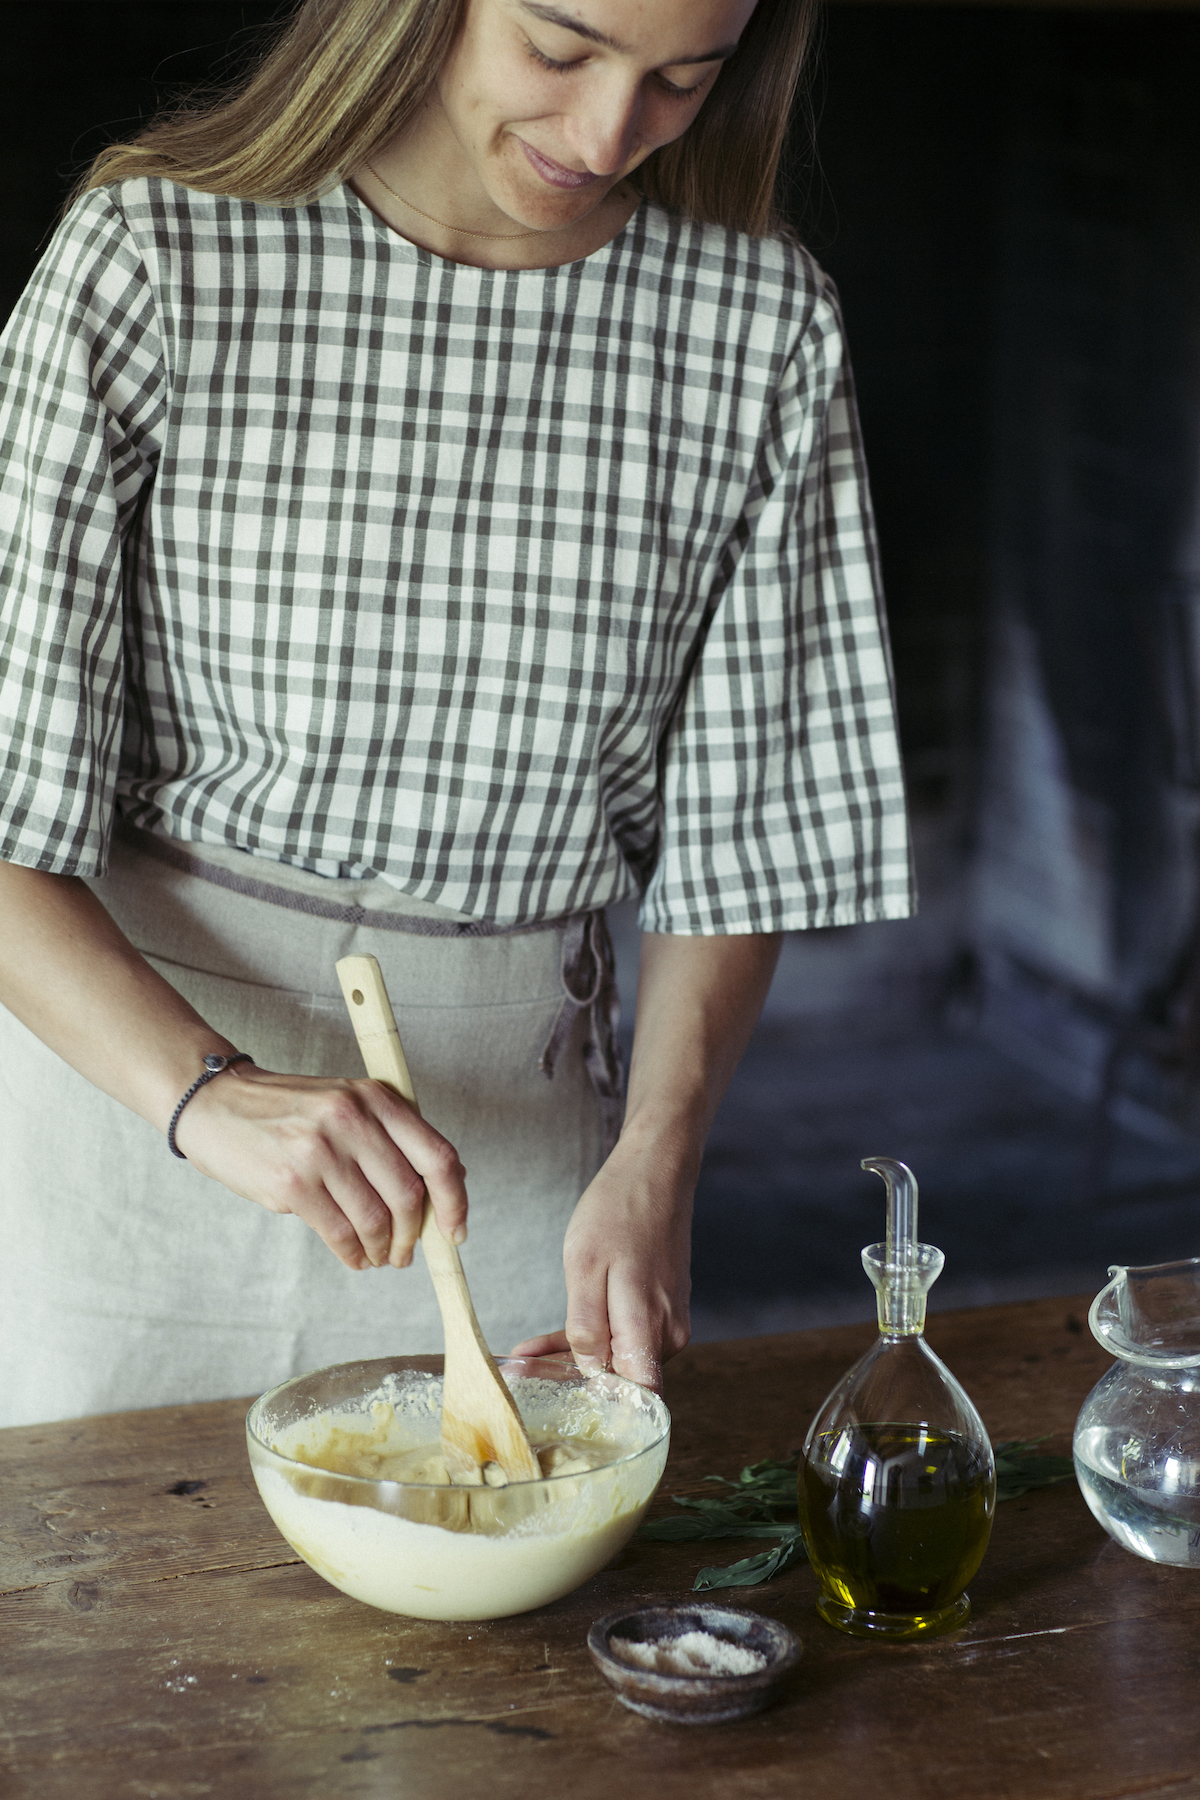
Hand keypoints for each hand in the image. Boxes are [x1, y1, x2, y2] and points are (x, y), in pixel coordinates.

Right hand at [175, 1064, 467, 1271]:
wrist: (217, 1103)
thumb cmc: (288, 1110)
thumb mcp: (347, 1102)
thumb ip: (391, 1136)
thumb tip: (443, 1187)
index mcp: (375, 1098)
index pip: (437, 1156)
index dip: (454, 1200)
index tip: (455, 1231)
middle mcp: (352, 1119)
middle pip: (409, 1194)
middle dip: (413, 1235)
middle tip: (404, 1253)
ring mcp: (320, 1150)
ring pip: (375, 1219)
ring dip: (382, 1248)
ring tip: (377, 1255)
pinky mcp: (291, 1182)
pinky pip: (339, 1233)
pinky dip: (353, 1253)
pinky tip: (354, 1256)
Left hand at [510, 1140, 692, 1391]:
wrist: (654, 1172)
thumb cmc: (618, 1210)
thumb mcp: (585, 1265)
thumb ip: (587, 1325)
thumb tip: (588, 1370)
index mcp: (649, 1327)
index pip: (633, 1399)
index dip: (593, 1407)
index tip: (548, 1401)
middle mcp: (667, 1333)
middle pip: (618, 1378)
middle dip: (567, 1379)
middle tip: (517, 1376)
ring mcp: (668, 1320)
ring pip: (616, 1356)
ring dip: (571, 1359)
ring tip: (522, 1359)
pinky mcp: (661, 1307)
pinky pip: (622, 1334)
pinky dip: (587, 1338)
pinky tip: (544, 1342)